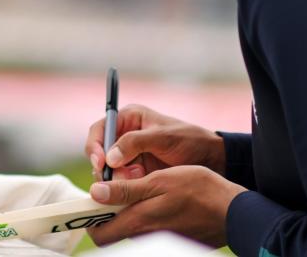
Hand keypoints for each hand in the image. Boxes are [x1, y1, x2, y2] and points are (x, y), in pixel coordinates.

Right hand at [85, 104, 225, 181]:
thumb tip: (110, 157)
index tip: (100, 162)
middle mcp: (125, 136)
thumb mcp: (163, 137)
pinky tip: (138, 187)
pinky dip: (125, 187)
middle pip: (100, 152)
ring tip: (135, 181)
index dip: (94, 146)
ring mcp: (130, 156)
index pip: (100, 129)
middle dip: (105, 167)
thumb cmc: (190, 140)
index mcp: (129, 119)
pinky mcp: (136, 173)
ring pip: (109, 170)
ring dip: (116, 179)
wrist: (212, 161)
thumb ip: (135, 143)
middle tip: (113, 179)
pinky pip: (121, 182)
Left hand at [87, 165, 246, 246]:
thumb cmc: (199, 191)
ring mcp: (161, 240)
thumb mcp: (160, 181)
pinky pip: (150, 231)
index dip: (91, 219)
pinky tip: (158, 200)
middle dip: (108, 216)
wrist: (235, 211)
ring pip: (132, 231)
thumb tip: (95, 193)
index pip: (101, 235)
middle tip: (113, 193)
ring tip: (138, 190)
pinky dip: (147, 217)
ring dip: (128, 214)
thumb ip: (126, 190)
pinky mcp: (173, 239)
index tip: (93, 200)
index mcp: (139, 221)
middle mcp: (147, 236)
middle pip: (114, 234)